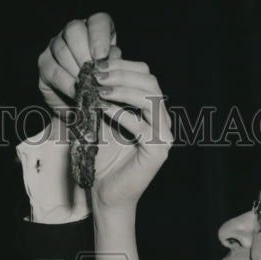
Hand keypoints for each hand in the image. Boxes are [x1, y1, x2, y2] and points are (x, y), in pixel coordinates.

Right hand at [38, 13, 115, 112]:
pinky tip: (76, 92)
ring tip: (87, 86)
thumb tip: (111, 61)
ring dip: (76, 71)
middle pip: (74, 30)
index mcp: (96, 29)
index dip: (99, 36)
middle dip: (84, 53)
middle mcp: (74, 32)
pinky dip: (66, 83)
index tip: (102, 56)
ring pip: (61, 50)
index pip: (98, 21)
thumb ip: (113, 64)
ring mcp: (56, 45)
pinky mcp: (44, 62)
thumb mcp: (114, 73)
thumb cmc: (103, 85)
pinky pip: (53, 70)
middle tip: (93, 73)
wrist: (85, 105)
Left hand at [38, 15, 172, 214]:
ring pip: (151, 99)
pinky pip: (141, 126)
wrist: (106, 194)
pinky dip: (121, 113)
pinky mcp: (158, 151)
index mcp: (153, 110)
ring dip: (122, 89)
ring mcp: (164, 136)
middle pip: (151, 83)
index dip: (123, 66)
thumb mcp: (101, 120)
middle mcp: (163, 121)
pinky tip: (103, 108)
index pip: (146, 76)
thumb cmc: (103, 159)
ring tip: (99, 89)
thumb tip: (96, 67)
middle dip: (122, 74)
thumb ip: (104, 96)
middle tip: (97, 75)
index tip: (97, 65)